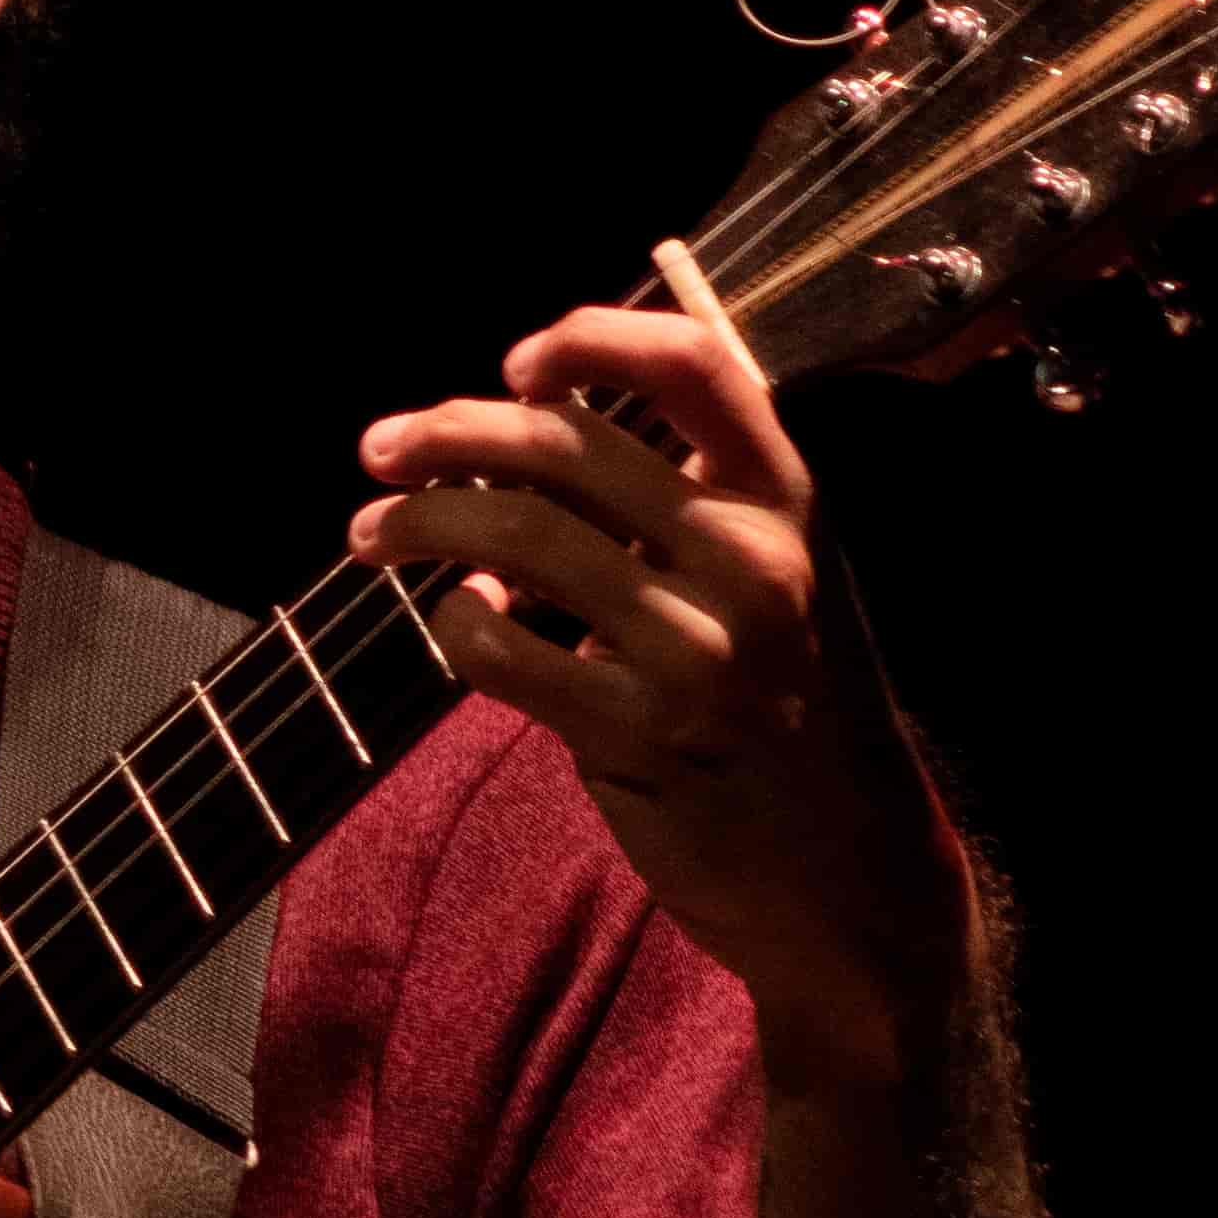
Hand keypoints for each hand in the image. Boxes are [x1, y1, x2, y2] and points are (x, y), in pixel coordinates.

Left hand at [348, 304, 978, 1084]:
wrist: (848, 879)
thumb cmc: (788, 709)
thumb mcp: (776, 581)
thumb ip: (684, 499)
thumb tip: (527, 417)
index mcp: (788, 499)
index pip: (694, 361)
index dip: (589, 337)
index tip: (515, 363)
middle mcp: (753, 559)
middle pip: (563, 442)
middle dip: (446, 432)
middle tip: (377, 449)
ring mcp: (697, 649)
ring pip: (512, 538)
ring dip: (417, 523)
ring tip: (369, 533)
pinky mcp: (639, 734)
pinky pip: (497, 649)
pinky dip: (455, 624)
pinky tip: (463, 621)